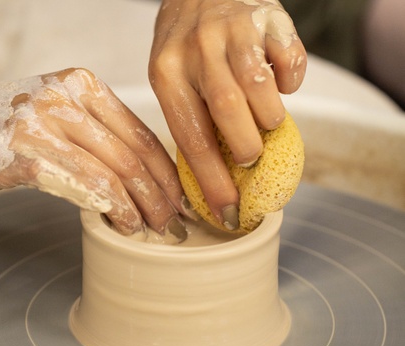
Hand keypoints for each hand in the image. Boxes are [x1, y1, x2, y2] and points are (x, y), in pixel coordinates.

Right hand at [0, 68, 189, 238]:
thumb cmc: (2, 129)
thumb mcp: (57, 116)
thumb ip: (96, 136)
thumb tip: (142, 178)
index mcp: (82, 85)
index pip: (141, 132)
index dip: (167, 171)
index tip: (181, 198)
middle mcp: (67, 97)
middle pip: (134, 153)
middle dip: (162, 194)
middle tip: (176, 222)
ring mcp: (46, 121)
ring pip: (116, 171)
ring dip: (142, 207)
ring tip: (156, 230)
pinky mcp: (28, 152)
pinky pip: (86, 184)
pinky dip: (112, 208)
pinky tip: (124, 225)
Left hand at [149, 0, 306, 229]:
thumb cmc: (184, 47)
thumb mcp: (171, 78)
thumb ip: (191, 118)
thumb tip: (216, 179)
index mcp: (166, 73)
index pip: (192, 139)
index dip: (213, 182)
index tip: (229, 212)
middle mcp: (197, 49)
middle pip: (229, 113)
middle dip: (245, 148)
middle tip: (250, 157)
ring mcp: (232, 29)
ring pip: (261, 89)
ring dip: (270, 118)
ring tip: (266, 122)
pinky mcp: (267, 15)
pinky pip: (291, 60)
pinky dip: (292, 81)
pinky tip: (280, 83)